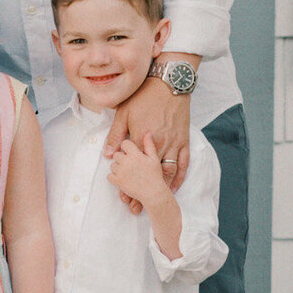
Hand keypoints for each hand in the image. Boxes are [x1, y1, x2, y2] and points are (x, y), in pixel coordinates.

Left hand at [106, 75, 191, 211]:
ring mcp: (173, 144)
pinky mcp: (184, 141)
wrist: (169, 83)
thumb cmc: (144, 96)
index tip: (124, 199)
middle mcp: (159, 145)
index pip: (134, 169)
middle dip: (143, 195)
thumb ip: (115, 135)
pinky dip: (179, 177)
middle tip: (137, 208)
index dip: (129, 186)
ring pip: (168, 173)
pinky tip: (174, 187)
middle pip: (150, 177)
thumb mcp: (123, 113)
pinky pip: (183, 163)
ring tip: (152, 203)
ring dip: (160, 191)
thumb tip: (107, 154)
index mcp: (142, 140)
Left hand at [108, 133, 171, 210]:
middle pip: (117, 154)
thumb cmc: (156, 176)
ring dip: (118, 167)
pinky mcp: (118, 182)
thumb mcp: (154, 158)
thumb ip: (149, 145)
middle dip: (122, 158)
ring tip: (127, 172)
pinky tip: (122, 178)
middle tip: (129, 163)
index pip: (124, 144)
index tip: (129, 151)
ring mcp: (121, 172)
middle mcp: (127, 161)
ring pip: (113, 165)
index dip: (126, 147)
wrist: (154, 193)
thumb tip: (147, 133)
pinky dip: (114, 177)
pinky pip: (109, 176)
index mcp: (136, 154)